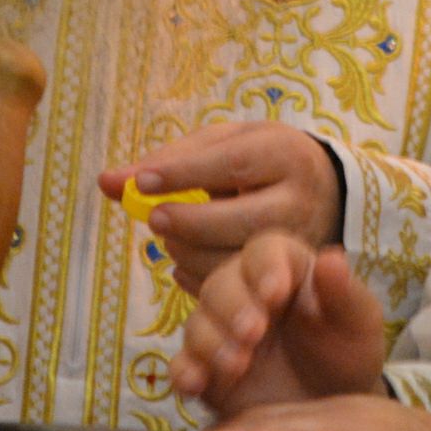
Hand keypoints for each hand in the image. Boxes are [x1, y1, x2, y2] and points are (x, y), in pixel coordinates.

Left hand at [100, 120, 340, 290]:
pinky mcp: (289, 278)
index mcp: (286, 153)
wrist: (324, 192)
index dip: (183, 174)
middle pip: (236, 219)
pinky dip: (201, 276)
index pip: (232, 163)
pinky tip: (186, 260)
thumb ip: (167, 160)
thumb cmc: (259, 160)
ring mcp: (299, 244)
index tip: (143, 181)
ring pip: (236, 258)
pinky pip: (238, 286)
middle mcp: (300, 200)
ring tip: (170, 237)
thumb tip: (106, 182)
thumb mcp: (224, 144)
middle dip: (186, 221)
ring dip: (190, 252)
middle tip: (154, 219)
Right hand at [169, 234, 386, 416]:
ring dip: (211, 340)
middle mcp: (245, 292)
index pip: (265, 251)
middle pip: (221, 282)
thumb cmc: (347, 353)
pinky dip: (184, 371)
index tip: (275, 292)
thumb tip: (331, 258)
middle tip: (253, 332)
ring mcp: (222, 331)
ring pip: (198, 321)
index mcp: (284, 268)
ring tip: (237, 364)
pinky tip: (196, 384)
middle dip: (233, 307)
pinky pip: (182, 364)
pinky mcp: (207, 369)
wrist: (333, 406)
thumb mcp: (358, 323)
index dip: (264, 267)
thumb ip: (345, 293)